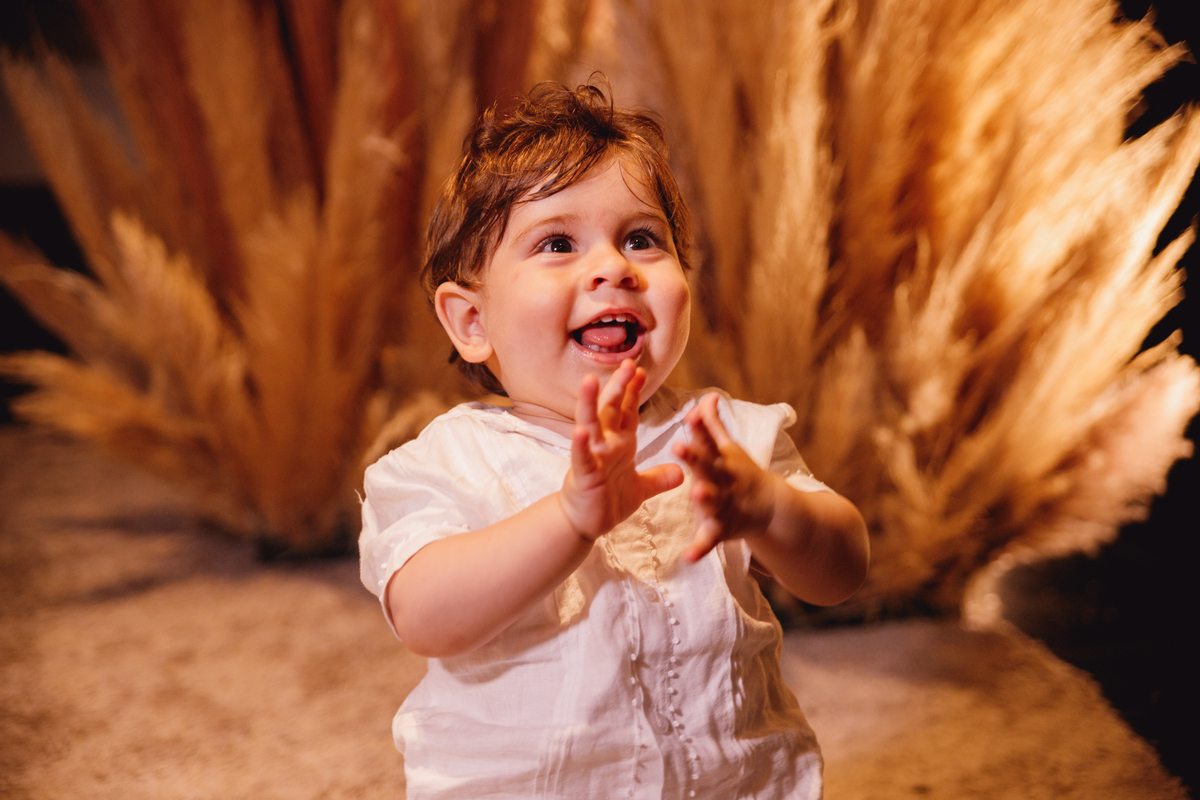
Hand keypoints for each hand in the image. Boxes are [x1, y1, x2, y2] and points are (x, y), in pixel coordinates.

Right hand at [558, 360, 683, 539]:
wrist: (585, 524)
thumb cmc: (607, 501)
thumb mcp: (641, 489)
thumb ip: (659, 478)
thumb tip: (681, 472)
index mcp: (619, 444)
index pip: (626, 411)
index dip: (632, 390)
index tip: (639, 368)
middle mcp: (605, 445)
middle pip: (610, 409)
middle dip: (618, 386)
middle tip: (627, 362)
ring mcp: (592, 457)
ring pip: (590, 425)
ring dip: (590, 403)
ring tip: (590, 380)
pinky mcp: (584, 475)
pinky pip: (582, 458)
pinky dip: (580, 445)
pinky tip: (579, 431)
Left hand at [673, 392, 778, 562]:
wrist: (771, 507)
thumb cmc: (740, 473)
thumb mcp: (728, 449)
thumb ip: (712, 425)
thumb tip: (707, 396)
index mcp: (720, 459)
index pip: (707, 440)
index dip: (698, 428)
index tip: (689, 415)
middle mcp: (723, 479)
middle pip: (708, 466)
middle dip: (694, 458)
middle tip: (679, 447)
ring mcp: (725, 504)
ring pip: (714, 501)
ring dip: (706, 498)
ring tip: (696, 494)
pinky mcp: (723, 529)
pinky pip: (710, 539)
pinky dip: (700, 549)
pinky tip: (688, 557)